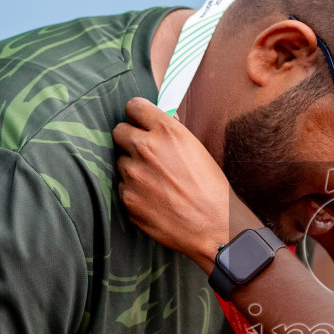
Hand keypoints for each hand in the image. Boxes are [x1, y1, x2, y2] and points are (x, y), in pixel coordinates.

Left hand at [113, 97, 252, 271]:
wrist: (214, 227)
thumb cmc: (211, 189)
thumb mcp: (197, 149)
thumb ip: (172, 133)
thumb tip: (157, 121)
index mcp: (167, 132)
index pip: (133, 106)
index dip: (137, 115)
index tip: (140, 123)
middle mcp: (146, 149)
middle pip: (118, 132)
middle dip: (129, 140)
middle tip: (144, 153)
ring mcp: (133, 174)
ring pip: (120, 162)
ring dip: (133, 168)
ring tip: (156, 183)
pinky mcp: (127, 198)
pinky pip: (122, 187)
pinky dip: (134, 192)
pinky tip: (154, 200)